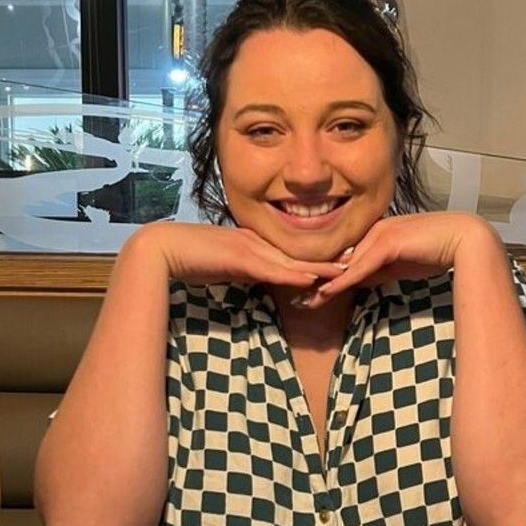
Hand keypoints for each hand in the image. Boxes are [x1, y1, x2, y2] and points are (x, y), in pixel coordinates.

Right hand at [134, 222, 344, 290]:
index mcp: (256, 245)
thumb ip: (246, 273)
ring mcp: (249, 248)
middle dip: (330, 260)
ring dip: (320, 267)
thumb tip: (263, 282)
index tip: (344, 262)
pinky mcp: (239, 257)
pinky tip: (311, 279)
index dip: (320, 258)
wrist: (164, 248)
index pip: (293, 254)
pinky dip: (292, 274)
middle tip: (361, 262)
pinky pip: (271, 267)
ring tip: (348, 272)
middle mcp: (257, 243)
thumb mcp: (227, 268)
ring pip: (292, 260)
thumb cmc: (191, 259)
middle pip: (301, 254)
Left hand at [301, 212, 501, 305]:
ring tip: (302, 301)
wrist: (462, 238)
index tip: (302, 291)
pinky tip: (326, 293)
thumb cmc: (433, 250)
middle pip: (335, 259)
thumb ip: (375, 270)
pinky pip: (359, 266)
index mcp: (371, 233)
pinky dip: (341, 281)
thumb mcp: (397, 264)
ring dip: (321, 284)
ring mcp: (377, 235)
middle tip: (292, 299)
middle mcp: (369, 231)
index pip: (340, 256)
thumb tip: (354, 281)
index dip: (320, 274)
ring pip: (343, 264)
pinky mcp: (386, 243)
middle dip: (312, 279)